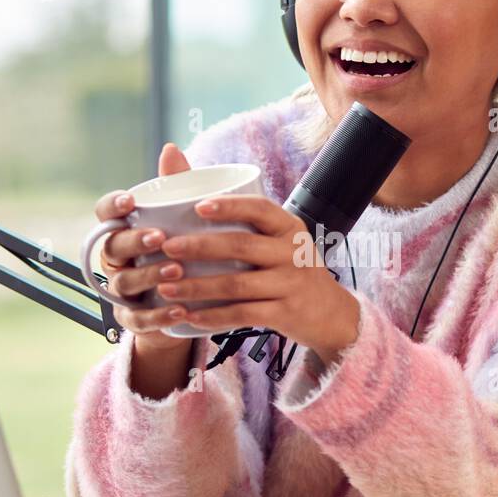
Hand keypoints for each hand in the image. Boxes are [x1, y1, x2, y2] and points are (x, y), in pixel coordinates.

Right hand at [96, 142, 194, 351]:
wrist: (190, 302)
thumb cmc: (182, 250)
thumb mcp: (183, 219)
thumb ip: (176, 188)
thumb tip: (172, 149)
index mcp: (123, 230)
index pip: (105, 214)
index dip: (112, 207)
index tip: (130, 200)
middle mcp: (116, 259)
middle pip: (112, 247)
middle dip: (134, 242)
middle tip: (160, 238)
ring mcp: (122, 291)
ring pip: (124, 283)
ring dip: (149, 276)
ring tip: (177, 271)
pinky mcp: (133, 319)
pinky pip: (138, 320)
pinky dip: (158, 316)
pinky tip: (180, 311)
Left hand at [156, 193, 360, 366]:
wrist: (331, 314)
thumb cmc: (292, 270)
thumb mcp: (281, 241)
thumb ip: (244, 218)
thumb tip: (185, 179)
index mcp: (289, 227)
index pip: (260, 209)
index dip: (229, 206)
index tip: (198, 207)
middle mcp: (293, 253)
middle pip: (241, 246)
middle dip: (199, 247)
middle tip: (167, 249)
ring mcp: (291, 284)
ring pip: (237, 285)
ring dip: (197, 287)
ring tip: (166, 288)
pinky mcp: (286, 314)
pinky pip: (243, 315)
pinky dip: (214, 317)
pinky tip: (191, 316)